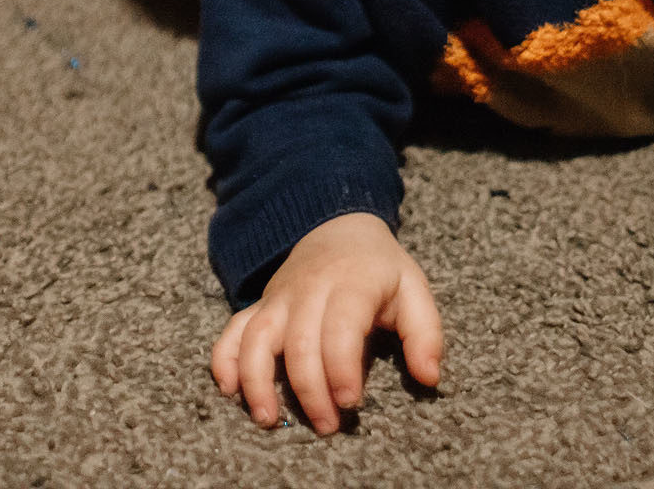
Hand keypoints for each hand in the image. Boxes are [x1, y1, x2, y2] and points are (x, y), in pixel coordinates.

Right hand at [210, 212, 443, 434]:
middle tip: (327, 426)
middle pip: (299, 343)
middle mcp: (308, 290)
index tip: (350, 402)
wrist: (339, 227)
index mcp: (351, 284)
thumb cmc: (380, 270)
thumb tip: (429, 377)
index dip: (341, 368)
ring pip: (257, 338)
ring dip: (258, 380)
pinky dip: (224, 360)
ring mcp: (278, 298)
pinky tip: (229, 390)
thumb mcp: (413, 289)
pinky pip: (232, 331)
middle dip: (310, 390)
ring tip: (269, 419)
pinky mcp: (259, 307)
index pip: (340, 327)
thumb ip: (426, 334)